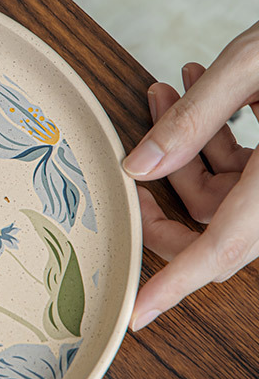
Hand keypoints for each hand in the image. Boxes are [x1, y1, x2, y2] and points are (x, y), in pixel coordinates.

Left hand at [122, 21, 258, 330]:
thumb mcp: (256, 64)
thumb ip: (193, 119)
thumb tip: (137, 167)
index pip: (219, 250)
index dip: (174, 286)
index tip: (138, 314)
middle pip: (212, 224)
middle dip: (164, 189)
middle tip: (132, 158)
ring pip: (226, 193)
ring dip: (188, 147)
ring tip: (168, 89)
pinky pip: (249, 173)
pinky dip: (220, 138)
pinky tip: (202, 89)